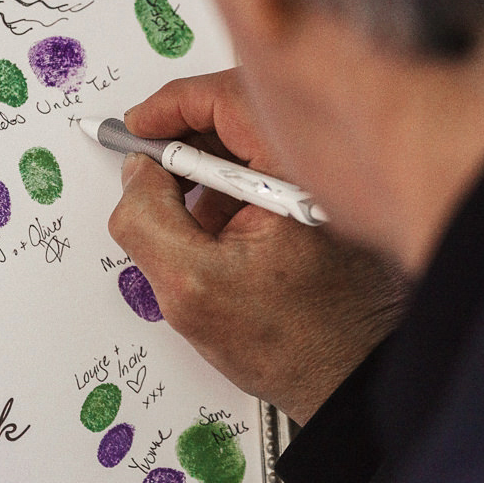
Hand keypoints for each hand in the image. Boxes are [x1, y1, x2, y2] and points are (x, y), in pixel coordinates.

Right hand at [108, 69, 408, 422]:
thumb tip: (137, 173)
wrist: (347, 385)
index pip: (228, 98)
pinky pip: (260, 175)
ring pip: (245, 147)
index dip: (170, 106)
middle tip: (148, 170)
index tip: (136, 128)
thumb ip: (147, 219)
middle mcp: (313, 170)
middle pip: (237, 116)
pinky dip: (226, 192)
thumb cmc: (291, 343)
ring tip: (185, 217)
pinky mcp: (315, 205)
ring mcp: (317, 187)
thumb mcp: (190, 286)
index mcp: (294, 173)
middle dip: (183, 139)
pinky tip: (214, 233)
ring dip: (203, 170)